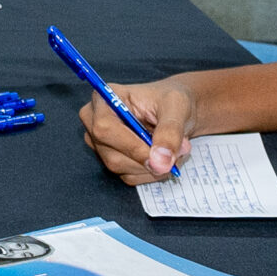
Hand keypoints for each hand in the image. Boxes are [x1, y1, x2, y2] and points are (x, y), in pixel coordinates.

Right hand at [78, 77, 196, 181]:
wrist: (177, 111)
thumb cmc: (172, 100)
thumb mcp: (177, 108)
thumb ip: (170, 132)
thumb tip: (160, 162)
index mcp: (105, 98)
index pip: (104, 128)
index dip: (131, 146)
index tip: (159, 157)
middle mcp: (95, 121)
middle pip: (111, 155)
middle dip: (148, 159)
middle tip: (180, 150)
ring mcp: (101, 144)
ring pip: (121, 168)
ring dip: (154, 166)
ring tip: (176, 150)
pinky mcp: (112, 160)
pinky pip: (130, 177)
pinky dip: (153, 172)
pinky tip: (164, 157)